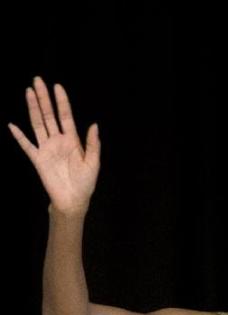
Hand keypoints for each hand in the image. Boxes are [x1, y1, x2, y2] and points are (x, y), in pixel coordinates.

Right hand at [9, 78, 99, 214]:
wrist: (73, 201)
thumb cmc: (85, 184)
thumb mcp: (93, 163)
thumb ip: (93, 144)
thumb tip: (94, 125)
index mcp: (72, 140)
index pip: (65, 116)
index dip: (61, 101)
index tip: (57, 86)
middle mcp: (57, 141)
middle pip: (49, 115)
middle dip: (44, 98)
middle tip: (37, 80)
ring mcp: (46, 149)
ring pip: (38, 124)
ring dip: (33, 108)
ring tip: (29, 92)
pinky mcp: (38, 159)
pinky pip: (26, 145)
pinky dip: (19, 136)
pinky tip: (12, 125)